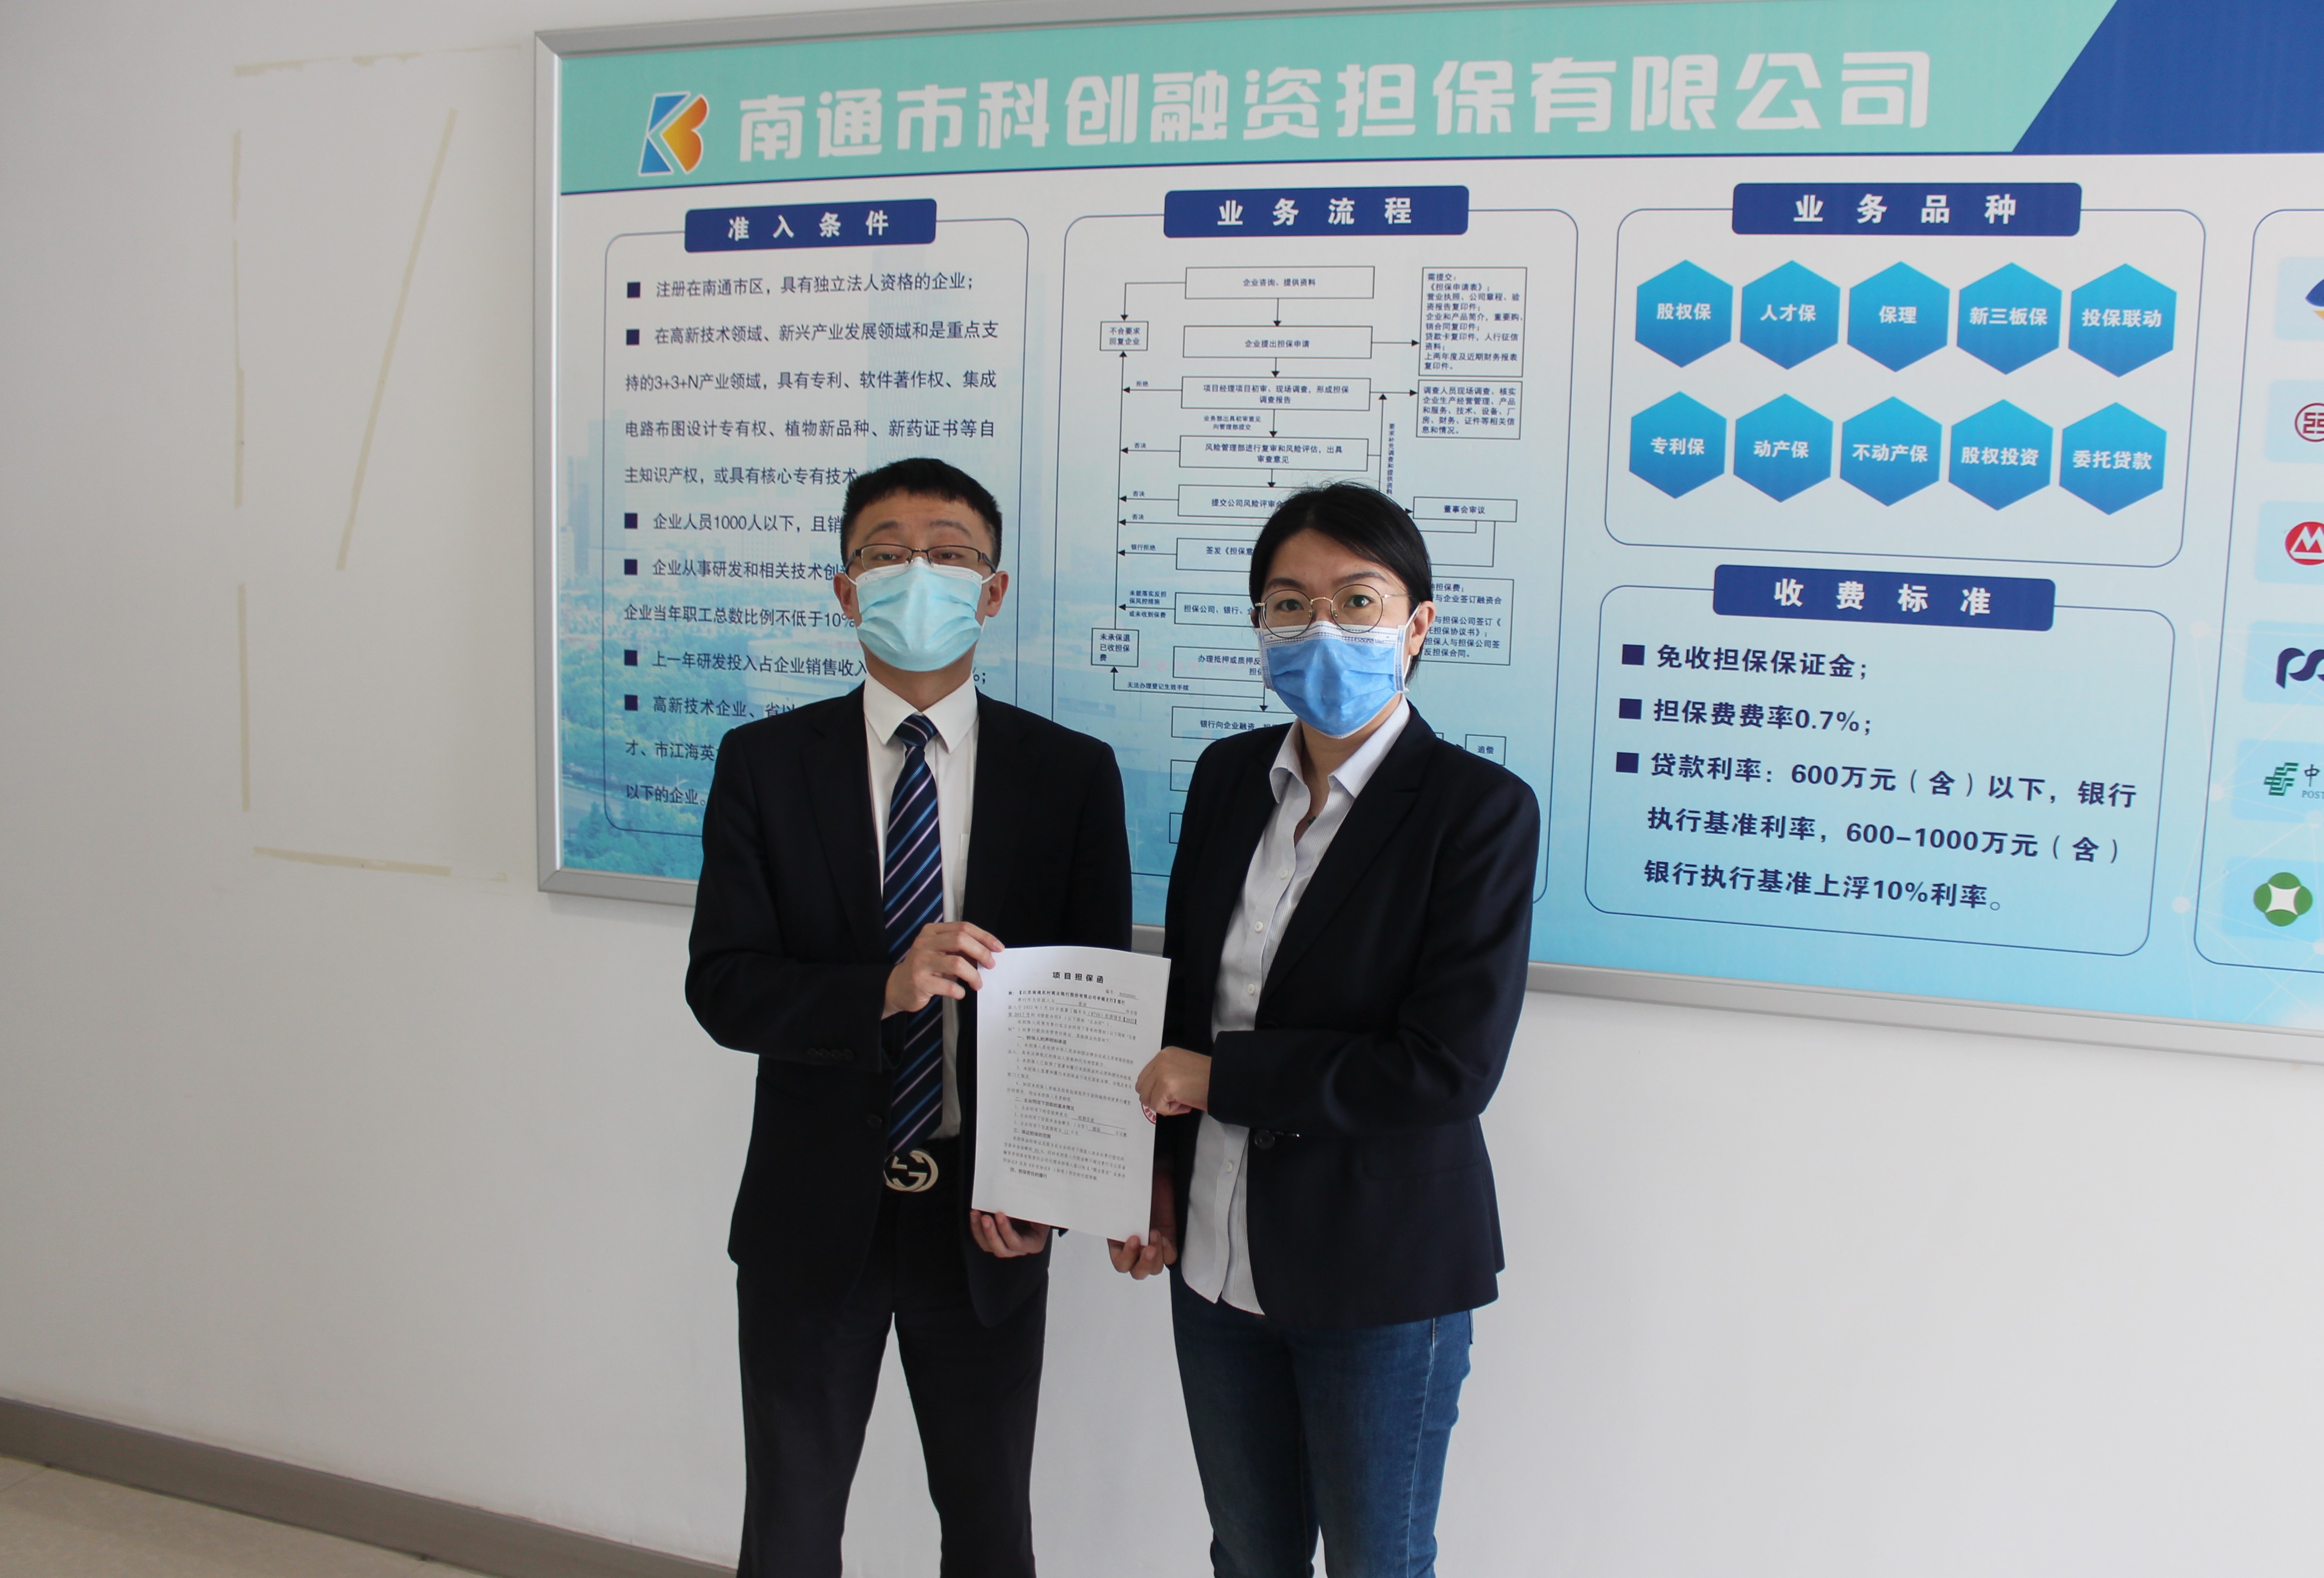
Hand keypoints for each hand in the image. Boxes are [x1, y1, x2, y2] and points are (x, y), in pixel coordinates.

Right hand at [884, 922, 1002, 1017]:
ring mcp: (921, 962)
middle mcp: (924, 943)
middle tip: (991, 965)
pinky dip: (960, 991)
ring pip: (956, 963)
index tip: (998, 948)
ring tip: (978, 984)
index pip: (963, 927)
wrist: (898, 987)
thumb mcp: (940, 952)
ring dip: (973, 975)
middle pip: (960, 940)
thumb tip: (988, 952)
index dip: (984, 937)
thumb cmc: (926, 968)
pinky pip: (949, 986)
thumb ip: (960, 949)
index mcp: (931, 931)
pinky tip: (960, 993)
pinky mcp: (920, 981)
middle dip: (981, 953)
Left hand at [969, 1210, 1050, 1257]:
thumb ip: (1030, 1209)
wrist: (1035, 1207)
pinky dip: (976, 1227)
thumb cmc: (1039, 1209)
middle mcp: (1018, 1248)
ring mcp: (1005, 1244)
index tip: (1000, 1215)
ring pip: (988, 1246)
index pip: (1017, 1244)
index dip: (1007, 1231)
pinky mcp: (994, 1238)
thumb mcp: (1040, 1210)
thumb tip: (1016, 1202)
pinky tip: (975, 1215)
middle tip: (986, 1218)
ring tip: (976, 1214)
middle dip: (991, 1234)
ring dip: (980, 1231)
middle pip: (1001, 1249)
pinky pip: (982, 1238)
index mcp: (1033, 1243)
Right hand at [1108, 1167, 1178, 1278]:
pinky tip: (1164, 1237)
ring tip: (1156, 1234)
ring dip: (1156, 1256)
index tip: (1133, 1238)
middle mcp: (1137, 1247)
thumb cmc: (1138, 1184)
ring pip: (1154, 1269)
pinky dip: (1167, 1251)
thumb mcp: (1125, 1200)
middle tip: (1148, 1247)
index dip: (1126, 1257)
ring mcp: (1153, 1245)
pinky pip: (1170, 1258)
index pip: (1121, 1263)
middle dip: (1143, 1264)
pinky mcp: (1169, 1241)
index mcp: (1120, 1241)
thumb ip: (1120, 1213)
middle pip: (1138, 1272)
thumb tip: (1114, 1217)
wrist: (1157, 1172)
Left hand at [1135, 1046, 1210, 1117]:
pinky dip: (1170, 1111)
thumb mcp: (1182, 1069)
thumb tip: (1153, 1091)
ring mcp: (1162, 1072)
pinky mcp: (1166, 1086)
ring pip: (1147, 1098)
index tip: (1170, 1095)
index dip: (1155, 1091)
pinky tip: (1185, 1104)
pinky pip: (1157, 1106)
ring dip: (1164, 1105)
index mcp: (1165, 1054)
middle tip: (1176, 1100)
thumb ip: (1166, 1074)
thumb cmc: (1210, 1079)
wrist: (1224, 1082)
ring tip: (1183, 1100)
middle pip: (1142, 1088)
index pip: (1145, 1077)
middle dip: (1157, 1098)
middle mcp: (1161, 1060)